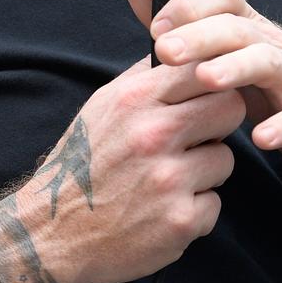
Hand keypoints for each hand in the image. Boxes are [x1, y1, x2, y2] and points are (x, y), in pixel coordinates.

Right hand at [18, 37, 246, 282]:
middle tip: (195, 141)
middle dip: (218, 125)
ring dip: (203, 173)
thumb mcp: (103, 107)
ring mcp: (168, 179)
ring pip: (225, 160)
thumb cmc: (82, 165)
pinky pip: (213, 205)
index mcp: (134, 100)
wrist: (50, 234)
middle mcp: (153, 135)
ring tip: (166, 182)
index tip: (204, 99)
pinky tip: (161, 214)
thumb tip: (184, 48)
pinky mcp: (180, 221)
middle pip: (231, 108)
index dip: (213, 84)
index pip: (206, 71)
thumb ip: (144, 78)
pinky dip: (193, 212)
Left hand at [131, 0, 281, 189]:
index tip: (155, 27)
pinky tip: (262, 138)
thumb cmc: (263, 82)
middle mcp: (272, 44)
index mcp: (246, 26)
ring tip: (207, 79)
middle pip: (237, 28)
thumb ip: (178, 21)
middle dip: (200, 37)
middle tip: (165, 51)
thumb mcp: (221, 49)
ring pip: (268, 62)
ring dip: (237, 68)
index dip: (190, 4)